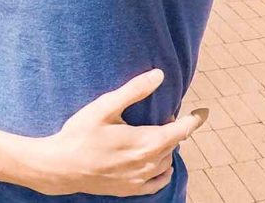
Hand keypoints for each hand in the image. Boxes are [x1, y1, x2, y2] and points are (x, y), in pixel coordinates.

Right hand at [32, 69, 207, 196]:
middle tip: (165, 114)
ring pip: (167, 162)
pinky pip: (158, 181)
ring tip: (156, 133)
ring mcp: (140, 180)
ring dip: (167, 147)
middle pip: (173, 145)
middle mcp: (147, 164)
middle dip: (174, 129)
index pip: (180, 131)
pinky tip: (156, 160)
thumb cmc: (81, 133)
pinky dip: (163, 169)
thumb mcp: (105, 106)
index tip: (203, 112)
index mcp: (144, 142)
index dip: (193, 120)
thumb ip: (134, 90)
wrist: (61, 167)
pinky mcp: (131, 190)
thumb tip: (159, 75)